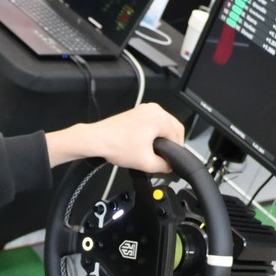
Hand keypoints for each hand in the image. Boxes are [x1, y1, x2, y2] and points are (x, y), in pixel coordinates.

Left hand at [46, 103, 185, 171]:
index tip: (171, 160)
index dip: (177, 151)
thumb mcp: (146, 163)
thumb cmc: (116, 146)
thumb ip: (164, 166)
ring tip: (152, 151)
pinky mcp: (137, 113)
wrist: (96, 140)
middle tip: (164, 158)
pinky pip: (152, 123)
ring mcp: (144, 109)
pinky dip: (153, 133)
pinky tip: (145, 145)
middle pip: (173, 128)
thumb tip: (170, 166)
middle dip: (171, 143)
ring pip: (163, 125)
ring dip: (162, 138)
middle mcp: (154, 110)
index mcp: (159, 118)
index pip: (179, 136)